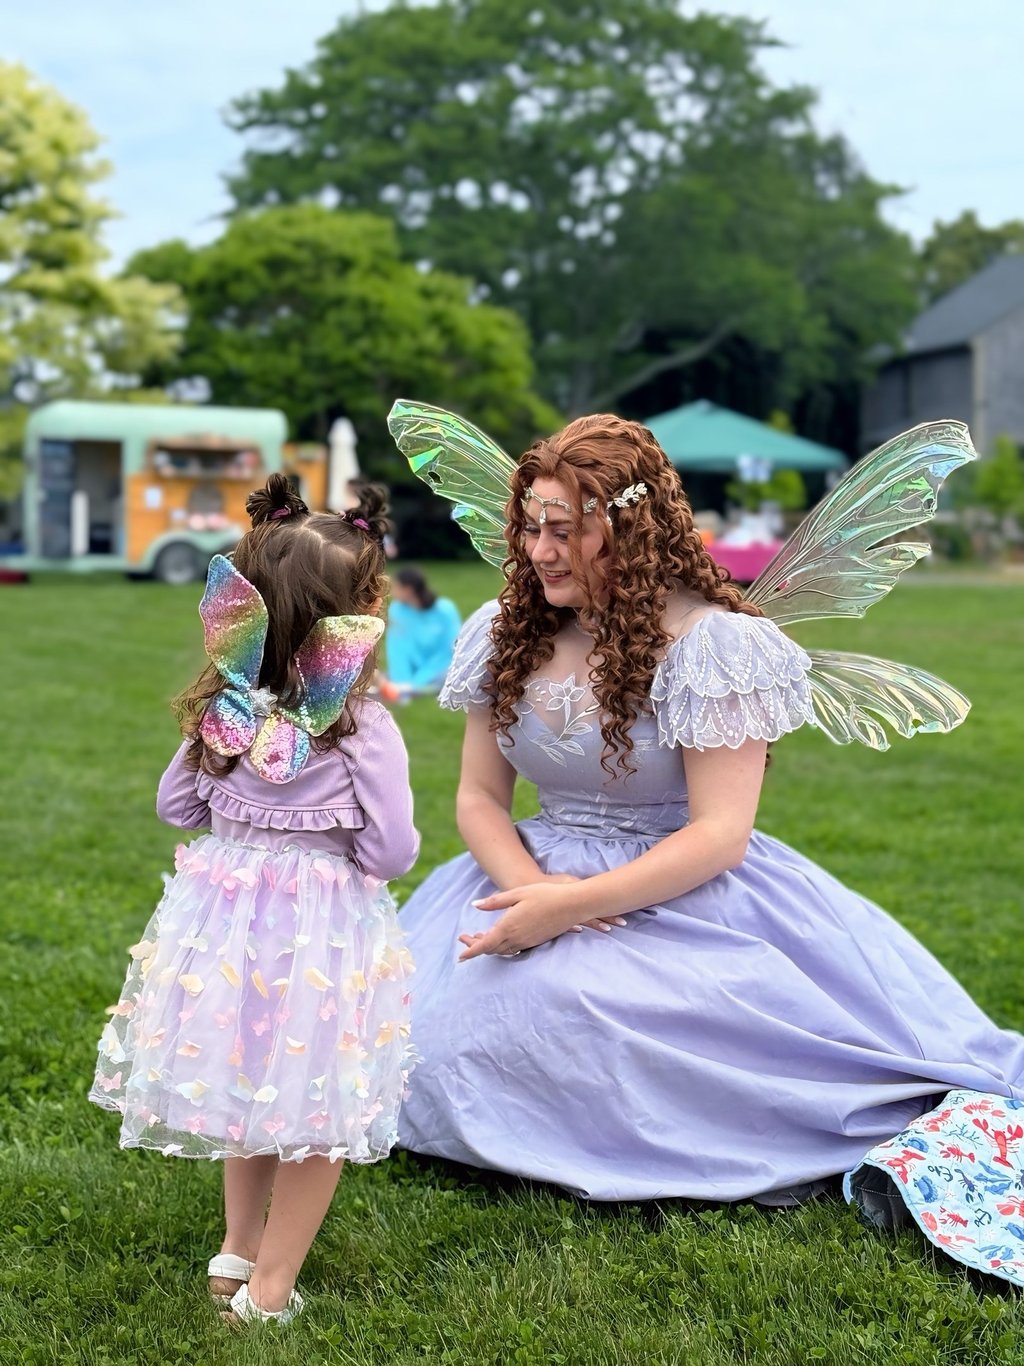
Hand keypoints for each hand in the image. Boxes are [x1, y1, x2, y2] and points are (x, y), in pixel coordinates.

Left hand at [457, 880, 625, 960]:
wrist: (572, 905)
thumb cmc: (545, 895)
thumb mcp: (517, 893)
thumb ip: (495, 902)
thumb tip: (475, 905)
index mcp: (509, 926)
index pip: (485, 944)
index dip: (471, 951)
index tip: (460, 957)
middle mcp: (516, 938)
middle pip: (491, 949)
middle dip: (476, 946)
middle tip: (465, 939)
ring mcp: (527, 941)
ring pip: (502, 950)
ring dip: (489, 946)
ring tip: (479, 937)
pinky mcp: (535, 941)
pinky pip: (513, 949)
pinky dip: (502, 946)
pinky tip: (500, 938)